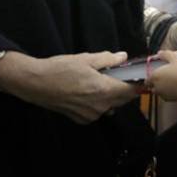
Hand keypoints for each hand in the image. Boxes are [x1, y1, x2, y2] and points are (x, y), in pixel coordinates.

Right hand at [0, 51, 137, 123]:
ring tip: (101, 82)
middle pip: (122, 100)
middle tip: (120, 76)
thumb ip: (108, 59)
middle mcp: (100, 106)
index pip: (131, 91)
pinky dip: (99, 103)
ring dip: (111, 96)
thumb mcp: (86, 59)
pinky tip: (88, 92)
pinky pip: (98, 111)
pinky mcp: (82, 120)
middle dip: (125, 89)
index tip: (140, 77)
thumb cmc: (60, 68)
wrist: (35, 84)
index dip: (138, 84)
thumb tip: (123, 57)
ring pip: (111, 106)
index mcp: (104, 90)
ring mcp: (91, 115)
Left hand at [146, 49, 176, 101]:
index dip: (151, 77)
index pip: (147, 80)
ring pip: (160, 92)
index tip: (159, 74)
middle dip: (156, 84)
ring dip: (163, 89)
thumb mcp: (175, 56)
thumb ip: (165, 54)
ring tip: (173, 82)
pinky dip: (170, 93)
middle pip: (152, 87)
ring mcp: (164, 95)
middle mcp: (157, 87)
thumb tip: (159, 53)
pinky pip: (167, 96)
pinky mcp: (172, 100)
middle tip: (166, 77)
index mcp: (155, 76)